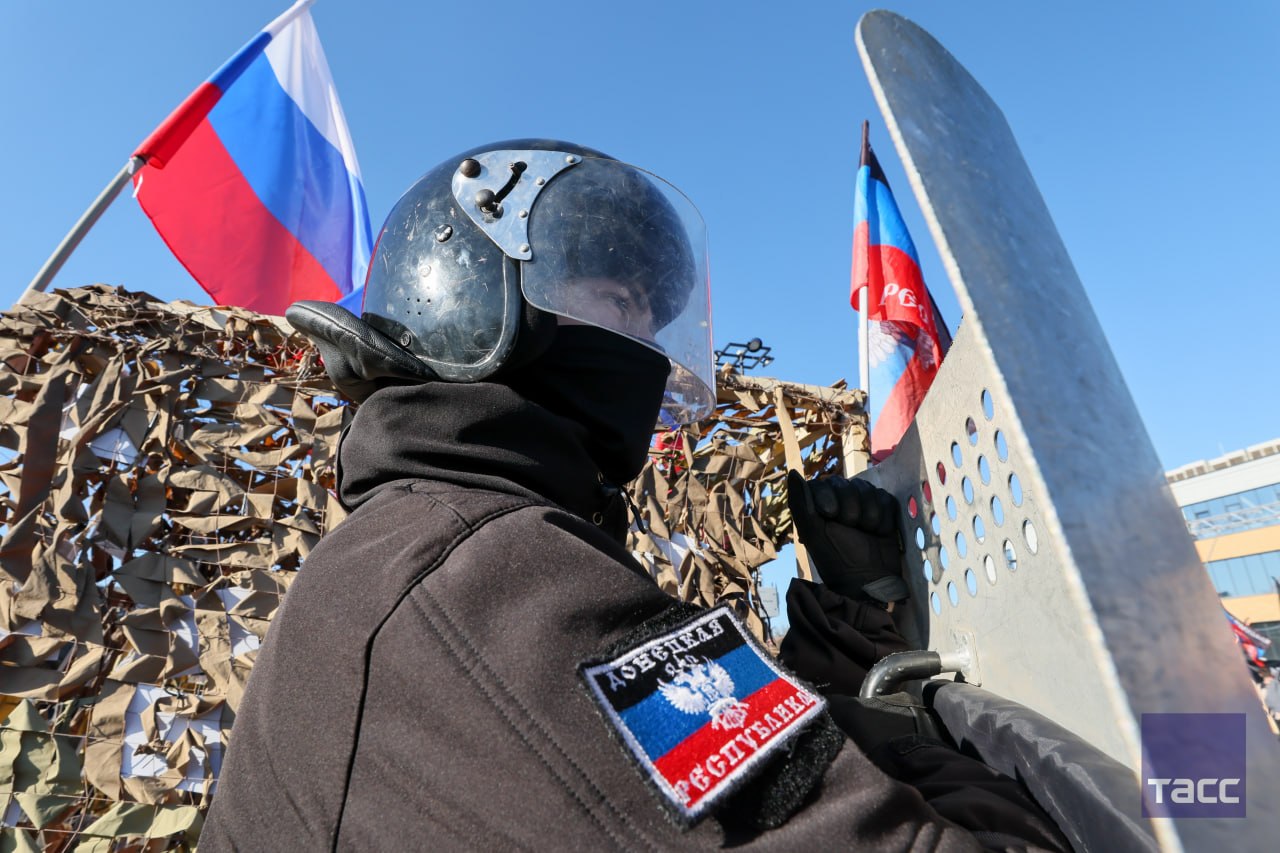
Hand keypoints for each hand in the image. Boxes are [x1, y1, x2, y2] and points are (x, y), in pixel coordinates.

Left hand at [786, 470, 907, 603]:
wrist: (869, 581)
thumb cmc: (836, 559)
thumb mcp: (813, 532)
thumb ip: (800, 503)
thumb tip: (792, 472)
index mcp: (819, 504)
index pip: (825, 482)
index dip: (830, 496)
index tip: (832, 515)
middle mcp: (840, 501)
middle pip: (850, 484)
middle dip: (852, 508)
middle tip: (852, 529)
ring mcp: (863, 504)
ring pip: (869, 490)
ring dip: (869, 514)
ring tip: (866, 532)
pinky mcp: (884, 511)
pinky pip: (886, 499)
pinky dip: (884, 517)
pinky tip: (879, 532)